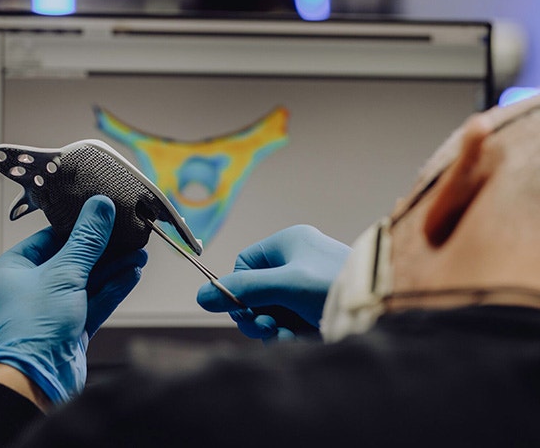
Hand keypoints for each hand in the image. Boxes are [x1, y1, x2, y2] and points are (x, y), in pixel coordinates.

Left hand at [0, 195, 147, 403]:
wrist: (36, 381)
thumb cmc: (34, 329)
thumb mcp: (64, 273)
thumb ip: (87, 240)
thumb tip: (100, 206)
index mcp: (13, 269)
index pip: (49, 238)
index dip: (77, 227)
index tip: (102, 215)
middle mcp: (30, 288)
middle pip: (72, 259)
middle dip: (103, 250)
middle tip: (128, 235)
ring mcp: (52, 309)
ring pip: (87, 281)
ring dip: (113, 268)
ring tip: (138, 254)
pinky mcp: (70, 327)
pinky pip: (94, 301)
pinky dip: (113, 288)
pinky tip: (131, 274)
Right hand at [197, 225, 348, 340]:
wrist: (382, 306)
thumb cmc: (334, 285)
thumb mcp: (282, 285)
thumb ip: (240, 290)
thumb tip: (201, 296)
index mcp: (288, 243)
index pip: (245, 265)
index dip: (239, 289)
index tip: (243, 309)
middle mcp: (297, 262)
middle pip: (255, 291)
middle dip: (255, 313)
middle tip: (264, 327)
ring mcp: (308, 286)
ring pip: (271, 309)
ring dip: (271, 326)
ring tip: (283, 334)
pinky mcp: (319, 308)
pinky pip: (291, 321)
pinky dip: (290, 333)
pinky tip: (297, 339)